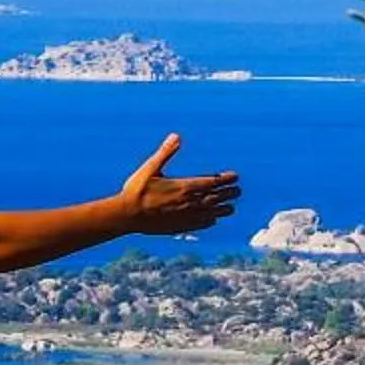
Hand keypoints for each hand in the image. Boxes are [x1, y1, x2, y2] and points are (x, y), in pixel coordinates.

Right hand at [120, 134, 240, 234]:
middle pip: (216, 198)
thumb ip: (166, 152)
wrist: (126, 216)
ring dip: (223, 210)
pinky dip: (209, 222)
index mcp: (184, 187)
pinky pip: (199, 225)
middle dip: (229, 194)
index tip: (235, 177)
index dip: (226, 179)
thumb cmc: (136, 190)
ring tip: (231, 208)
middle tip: (237, 191)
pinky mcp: (179, 227)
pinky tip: (212, 221)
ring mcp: (185, 217)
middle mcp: (188, 203)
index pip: (213, 182)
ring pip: (211, 214)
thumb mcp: (150, 168)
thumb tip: (176, 136)